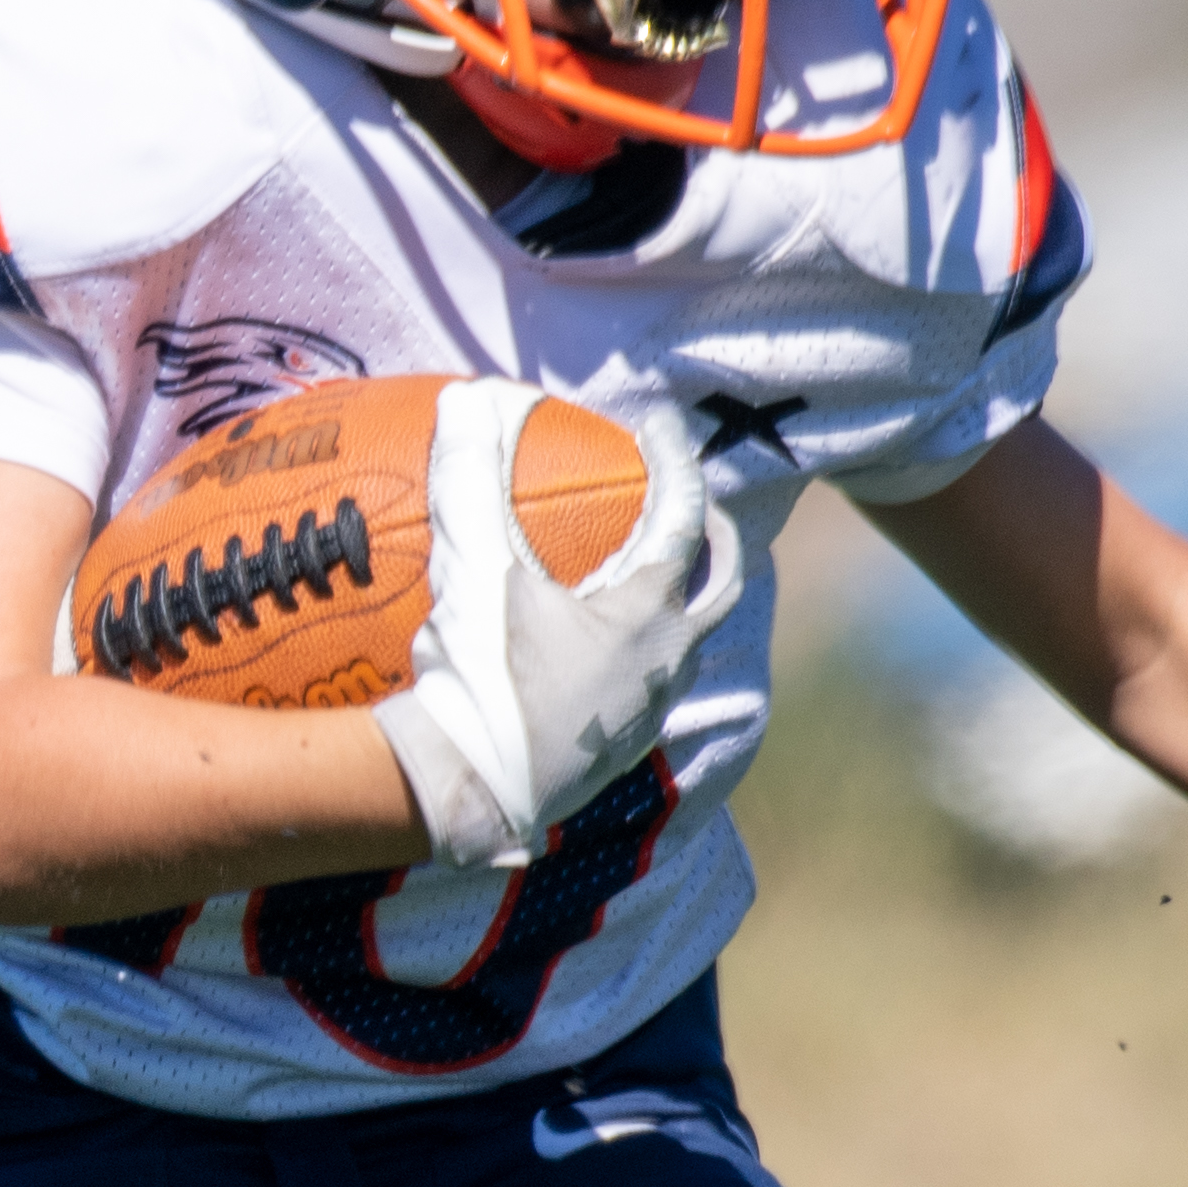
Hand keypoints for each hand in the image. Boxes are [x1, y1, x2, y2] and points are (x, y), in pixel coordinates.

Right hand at [369, 385, 721, 867]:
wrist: (467, 788)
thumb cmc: (480, 678)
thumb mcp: (475, 569)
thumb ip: (475, 479)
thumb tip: (471, 398)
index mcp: (648, 615)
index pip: (684, 519)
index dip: (674, 462)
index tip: (655, 428)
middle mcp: (666, 664)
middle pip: (720, 586)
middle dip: (715, 537)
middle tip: (690, 504)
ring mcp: (648, 711)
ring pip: (689, 640)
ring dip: (681, 598)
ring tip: (649, 572)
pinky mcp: (620, 746)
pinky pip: (651, 682)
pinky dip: (642, 645)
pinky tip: (598, 643)